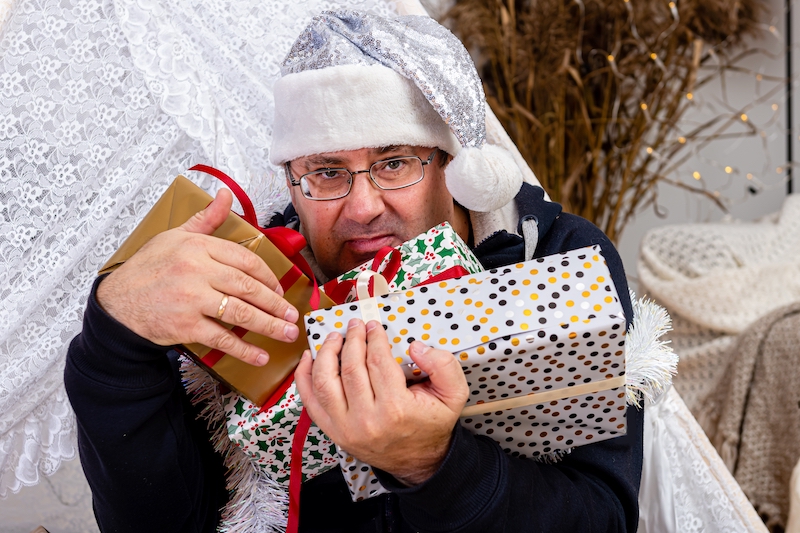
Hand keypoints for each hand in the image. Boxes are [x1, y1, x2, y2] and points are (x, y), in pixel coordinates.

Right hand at [96, 188, 298, 365]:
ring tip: (287, 332)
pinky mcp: (186, 326)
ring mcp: (192, 300)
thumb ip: (206, 219)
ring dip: (270, 325)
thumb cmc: (147, 269)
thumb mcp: (174, 236)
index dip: (268, 276)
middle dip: (276, 304)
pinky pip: (222, 339)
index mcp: (198, 247)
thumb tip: (225, 195)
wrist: (117, 304)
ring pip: (241, 313)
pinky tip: (260, 355)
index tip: (279, 288)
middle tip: (292, 315)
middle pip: (248, 287)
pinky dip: (244, 350)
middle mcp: (197, 271)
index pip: (245, 260)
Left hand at [295, 318, 468, 485]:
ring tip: (334, 337)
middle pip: (350, 368)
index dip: (374, 338)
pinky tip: (309, 358)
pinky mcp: (333, 432)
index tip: (373, 325)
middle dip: (351, 340)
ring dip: (326, 354)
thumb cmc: (432, 424)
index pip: (378, 361)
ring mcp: (346, 428)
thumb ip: (443, 365)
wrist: (419, 462)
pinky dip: (304, 377)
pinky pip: (310, 402)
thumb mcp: (454, 395)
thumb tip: (416, 346)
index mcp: (396, 409)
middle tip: (355, 325)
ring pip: (325, 382)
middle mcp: (367, 420)